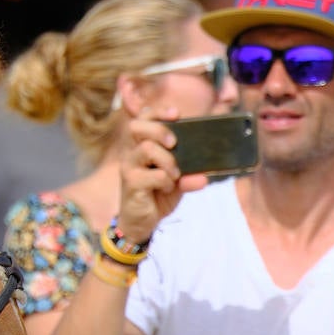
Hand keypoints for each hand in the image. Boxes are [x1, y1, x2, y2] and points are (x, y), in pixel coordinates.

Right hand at [117, 110, 209, 245]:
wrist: (141, 222)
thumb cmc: (157, 195)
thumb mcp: (177, 183)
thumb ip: (188, 175)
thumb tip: (204, 177)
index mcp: (141, 145)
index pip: (143, 119)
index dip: (158, 112)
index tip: (176, 114)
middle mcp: (131, 152)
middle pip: (137, 126)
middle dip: (160, 130)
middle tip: (174, 144)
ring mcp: (129, 166)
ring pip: (146, 149)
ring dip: (168, 161)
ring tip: (174, 175)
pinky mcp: (130, 183)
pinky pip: (153, 175)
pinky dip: (166, 181)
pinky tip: (166, 189)